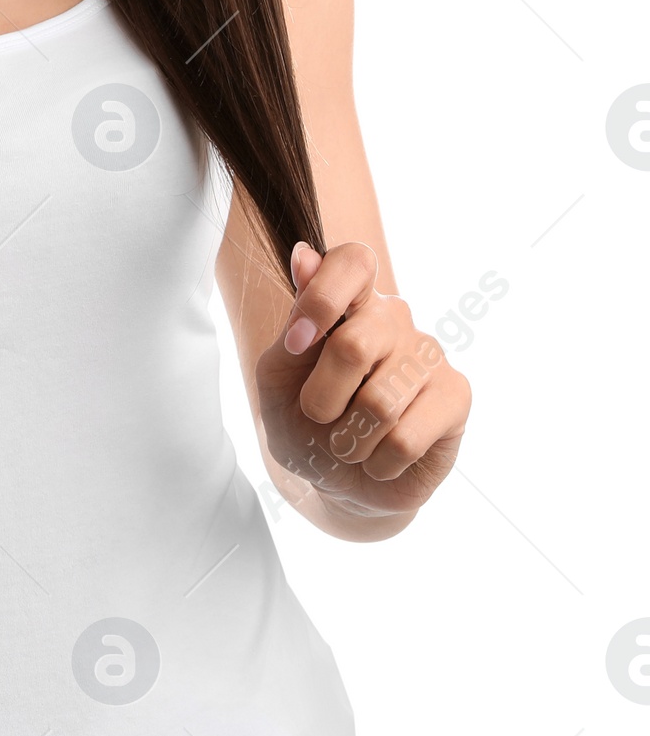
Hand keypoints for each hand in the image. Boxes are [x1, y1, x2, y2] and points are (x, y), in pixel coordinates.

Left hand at [255, 240, 471, 522]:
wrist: (338, 480)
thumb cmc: (304, 419)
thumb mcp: (279, 375)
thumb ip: (293, 323)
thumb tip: (304, 255)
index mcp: (351, 300)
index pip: (353, 262)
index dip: (322, 297)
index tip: (296, 344)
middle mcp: (394, 317)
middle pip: (355, 345)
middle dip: (321, 398)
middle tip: (318, 416)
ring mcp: (430, 354)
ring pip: (379, 403)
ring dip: (349, 438)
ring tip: (351, 441)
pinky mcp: (456, 396)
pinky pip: (405, 438)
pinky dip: (378, 461)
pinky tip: (381, 458)